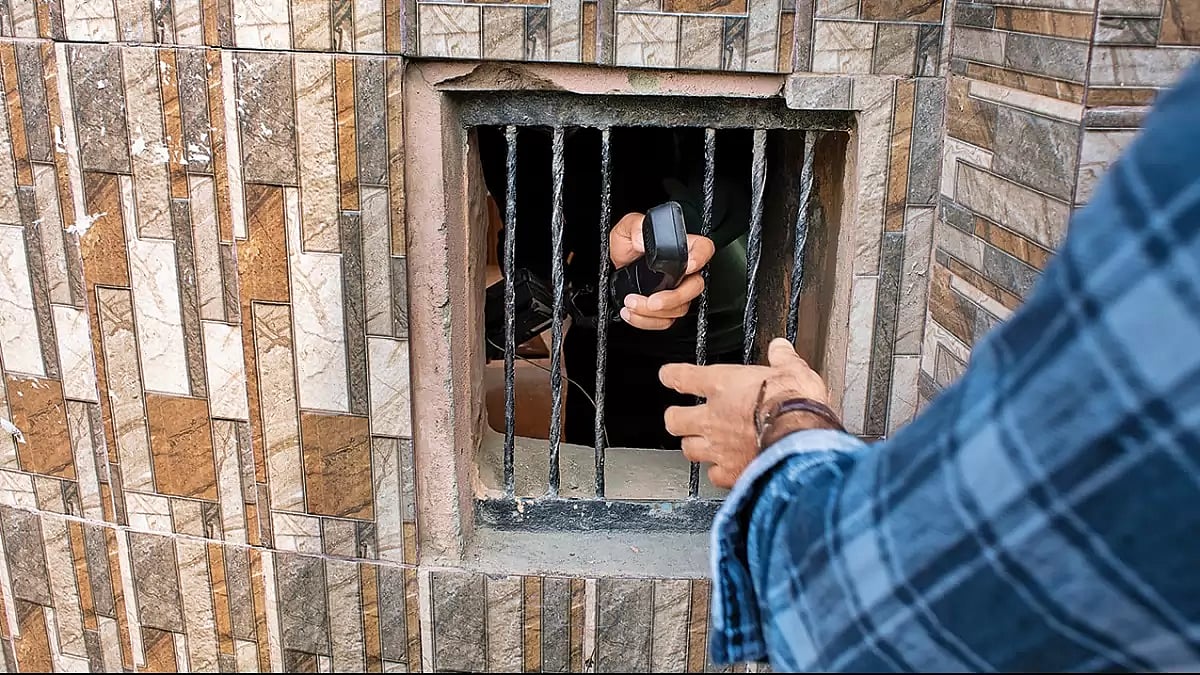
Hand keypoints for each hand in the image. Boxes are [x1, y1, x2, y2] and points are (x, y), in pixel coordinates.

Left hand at [609, 212, 715, 330]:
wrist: (614, 265)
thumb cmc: (625, 244)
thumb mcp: (625, 229)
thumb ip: (634, 228)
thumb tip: (641, 238)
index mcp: (680, 246)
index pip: (703, 248)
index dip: (701, 258)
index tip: (688, 266)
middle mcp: (683, 270)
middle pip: (695, 286)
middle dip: (673, 298)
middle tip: (652, 301)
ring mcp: (677, 290)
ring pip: (680, 308)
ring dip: (653, 313)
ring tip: (631, 303)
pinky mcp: (666, 307)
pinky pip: (666, 321)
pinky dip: (647, 322)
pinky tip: (632, 313)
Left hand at [659, 338, 831, 488]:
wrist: (802, 442)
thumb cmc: (796, 405)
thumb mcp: (794, 371)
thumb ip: (782, 359)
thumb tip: (780, 349)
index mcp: (723, 385)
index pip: (683, 377)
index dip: (672, 376)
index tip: (668, 376)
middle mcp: (713, 418)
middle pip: (674, 420)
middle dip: (676, 419)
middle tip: (682, 418)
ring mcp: (719, 447)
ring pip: (688, 449)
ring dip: (694, 446)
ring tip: (703, 445)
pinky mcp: (731, 472)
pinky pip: (713, 475)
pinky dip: (718, 473)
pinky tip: (727, 470)